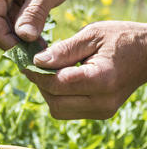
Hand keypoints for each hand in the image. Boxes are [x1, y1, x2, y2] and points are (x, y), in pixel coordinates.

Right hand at [0, 0, 78, 48]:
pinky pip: (9, 24)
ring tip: (41, 47)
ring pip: (1, 29)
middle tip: (37, 53)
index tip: (27, 51)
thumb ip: (35, 12)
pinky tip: (38, 40)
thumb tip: (23, 37)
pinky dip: (22, 34)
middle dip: (13, 42)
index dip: (5, 39)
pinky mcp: (6, 3)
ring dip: (19, 41)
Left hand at [25, 21, 146, 119]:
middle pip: (55, 102)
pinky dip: (59, 97)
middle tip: (35, 65)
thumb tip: (37, 61)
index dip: (37, 73)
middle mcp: (102, 102)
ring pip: (59, 110)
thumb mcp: (92, 35)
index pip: (58, 83)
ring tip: (49, 70)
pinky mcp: (101, 113)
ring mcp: (103, 111)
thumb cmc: (122, 38)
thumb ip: (64, 49)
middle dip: (41, 84)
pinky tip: (61, 79)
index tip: (26, 60)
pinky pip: (68, 110)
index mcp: (102, 80)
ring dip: (49, 92)